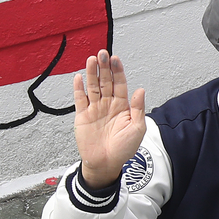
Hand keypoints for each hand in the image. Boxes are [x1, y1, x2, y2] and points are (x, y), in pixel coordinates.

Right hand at [73, 50, 145, 187]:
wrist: (106, 164)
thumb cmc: (123, 149)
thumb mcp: (137, 129)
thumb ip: (137, 109)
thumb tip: (140, 90)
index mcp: (122, 106)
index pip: (120, 84)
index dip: (117, 71)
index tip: (115, 59)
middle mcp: (108, 104)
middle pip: (105, 82)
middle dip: (104, 67)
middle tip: (102, 53)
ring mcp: (95, 109)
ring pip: (93, 87)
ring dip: (92, 73)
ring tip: (91, 60)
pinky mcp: (82, 116)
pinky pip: (80, 99)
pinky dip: (78, 88)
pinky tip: (79, 77)